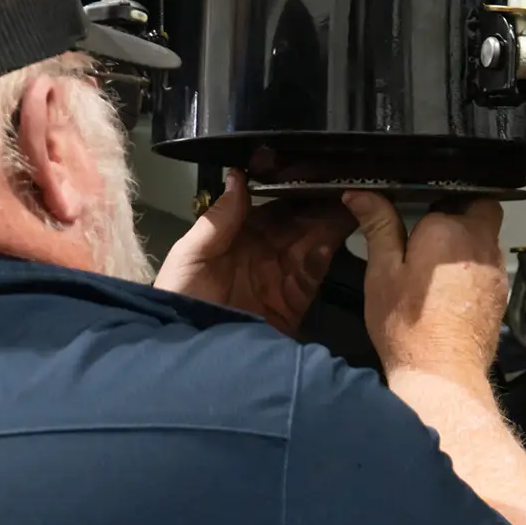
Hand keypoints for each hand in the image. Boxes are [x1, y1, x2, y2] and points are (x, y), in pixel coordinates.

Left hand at [158, 170, 356, 334]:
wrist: (187, 357)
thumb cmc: (179, 301)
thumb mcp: (190, 256)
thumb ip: (218, 220)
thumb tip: (238, 176)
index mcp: (241, 235)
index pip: (275, 204)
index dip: (294, 185)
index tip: (313, 167)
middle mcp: (266, 251)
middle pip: (301, 220)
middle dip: (322, 201)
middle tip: (344, 180)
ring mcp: (282, 276)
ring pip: (314, 241)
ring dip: (330, 223)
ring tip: (346, 204)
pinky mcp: (294, 302)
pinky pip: (313, 274)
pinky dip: (321, 258)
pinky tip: (327, 242)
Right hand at [342, 192, 507, 378]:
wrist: (441, 373)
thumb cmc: (408, 326)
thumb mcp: (382, 272)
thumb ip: (378, 226)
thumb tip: (363, 196)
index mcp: (448, 229)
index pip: (438, 199)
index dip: (420, 211)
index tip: (405, 228)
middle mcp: (480, 242)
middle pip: (476, 207)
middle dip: (456, 214)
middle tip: (426, 237)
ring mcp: (495, 267)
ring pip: (485, 236)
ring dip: (465, 242)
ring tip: (434, 269)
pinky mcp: (501, 290)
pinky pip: (489, 264)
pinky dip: (473, 267)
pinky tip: (450, 290)